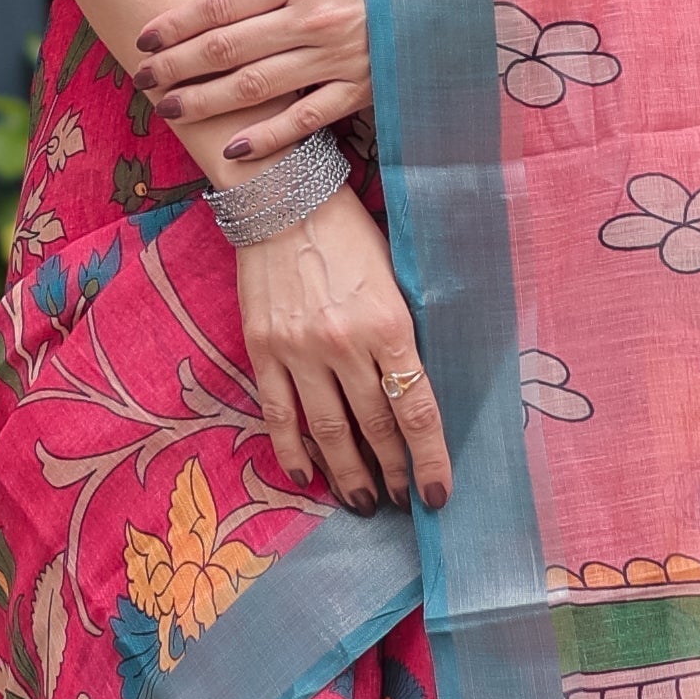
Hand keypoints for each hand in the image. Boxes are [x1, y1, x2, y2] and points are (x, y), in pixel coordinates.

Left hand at [136, 0, 370, 164]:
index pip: (221, 3)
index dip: (176, 22)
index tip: (143, 37)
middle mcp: (311, 18)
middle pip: (226, 46)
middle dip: (177, 65)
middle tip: (142, 79)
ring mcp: (335, 58)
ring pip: (256, 86)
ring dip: (207, 101)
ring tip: (171, 109)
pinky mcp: (360, 90)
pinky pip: (306, 119)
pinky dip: (269, 137)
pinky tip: (236, 150)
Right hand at [236, 183, 449, 512]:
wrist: (283, 196)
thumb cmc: (351, 233)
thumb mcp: (396, 277)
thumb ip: (404, 334)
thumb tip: (416, 393)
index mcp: (388, 323)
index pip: (416, 410)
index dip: (430, 459)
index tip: (436, 496)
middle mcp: (343, 343)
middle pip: (374, 428)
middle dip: (393, 472)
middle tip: (401, 500)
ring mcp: (298, 349)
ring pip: (328, 432)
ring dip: (350, 475)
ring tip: (364, 502)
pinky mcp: (262, 348)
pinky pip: (279, 414)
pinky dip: (293, 453)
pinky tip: (309, 477)